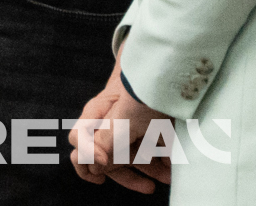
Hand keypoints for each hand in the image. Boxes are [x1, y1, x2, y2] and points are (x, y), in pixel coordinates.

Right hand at [71, 60, 172, 192]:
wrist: (171, 67)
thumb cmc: (143, 86)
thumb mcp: (125, 115)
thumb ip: (107, 139)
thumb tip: (95, 166)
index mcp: (96, 115)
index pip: (79, 140)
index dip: (87, 158)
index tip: (104, 169)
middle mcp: (109, 122)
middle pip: (105, 155)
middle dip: (126, 173)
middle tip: (148, 188)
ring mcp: (130, 125)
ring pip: (132, 155)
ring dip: (152, 169)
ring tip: (170, 175)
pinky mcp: (149, 127)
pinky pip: (151, 150)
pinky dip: (163, 160)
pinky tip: (176, 164)